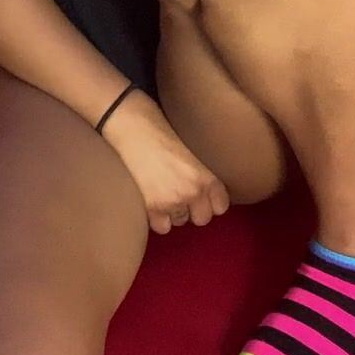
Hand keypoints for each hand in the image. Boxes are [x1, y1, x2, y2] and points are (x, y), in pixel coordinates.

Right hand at [100, 90, 230, 234]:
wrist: (133, 128)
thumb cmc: (162, 131)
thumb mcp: (193, 151)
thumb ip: (202, 173)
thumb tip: (205, 192)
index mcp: (207, 176)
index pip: (221, 206)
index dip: (210, 202)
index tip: (202, 196)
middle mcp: (193, 192)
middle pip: (202, 219)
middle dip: (193, 210)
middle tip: (181, 195)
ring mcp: (172, 202)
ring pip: (180, 222)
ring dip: (173, 212)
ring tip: (163, 194)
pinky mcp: (151, 208)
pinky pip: (161, 227)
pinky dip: (157, 218)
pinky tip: (152, 202)